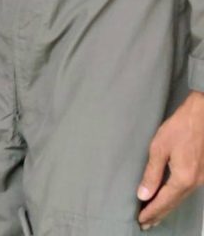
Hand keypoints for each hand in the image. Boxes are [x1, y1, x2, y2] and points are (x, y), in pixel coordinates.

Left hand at [137, 91, 203, 227]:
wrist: (202, 116)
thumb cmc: (180, 128)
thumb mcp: (159, 148)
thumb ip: (152, 173)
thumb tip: (143, 194)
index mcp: (183, 178)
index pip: (164, 201)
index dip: (151, 211)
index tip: (141, 220)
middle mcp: (195, 183)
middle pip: (174, 203)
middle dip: (159, 214)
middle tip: (146, 224)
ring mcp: (201, 179)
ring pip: (181, 199)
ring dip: (167, 207)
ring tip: (155, 215)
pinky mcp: (202, 173)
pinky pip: (187, 191)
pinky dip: (176, 198)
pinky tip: (169, 200)